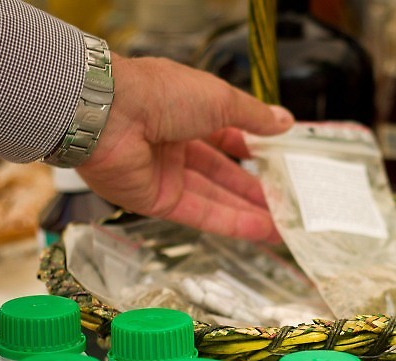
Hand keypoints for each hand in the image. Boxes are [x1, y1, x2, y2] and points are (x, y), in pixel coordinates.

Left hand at [77, 54, 293, 241]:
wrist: (108, 113)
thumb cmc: (160, 94)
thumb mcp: (220, 98)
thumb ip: (254, 116)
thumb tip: (285, 121)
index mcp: (185, 112)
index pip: (226, 137)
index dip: (253, 151)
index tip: (280, 165)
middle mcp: (174, 145)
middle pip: (222, 174)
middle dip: (254, 190)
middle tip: (286, 204)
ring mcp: (164, 175)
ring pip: (216, 198)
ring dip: (249, 212)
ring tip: (283, 227)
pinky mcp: (157, 201)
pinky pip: (201, 214)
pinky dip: (232, 223)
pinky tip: (261, 230)